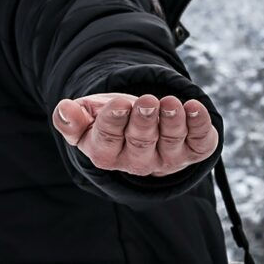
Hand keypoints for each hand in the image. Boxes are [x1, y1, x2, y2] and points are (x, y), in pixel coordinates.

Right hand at [51, 92, 217, 176]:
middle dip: (145, 121)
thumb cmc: (112, 118)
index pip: (107, 141)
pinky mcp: (193, 151)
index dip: (114, 122)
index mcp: (106, 154)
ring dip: (173, 122)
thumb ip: (73, 118)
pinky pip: (199, 143)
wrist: (144, 125)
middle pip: (141, 144)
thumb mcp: (88, 116)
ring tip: (171, 102)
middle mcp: (137, 162)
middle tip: (147, 101)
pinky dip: (200, 125)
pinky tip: (195, 107)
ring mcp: (167, 158)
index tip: (119, 104)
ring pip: (170, 143)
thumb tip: (63, 108)